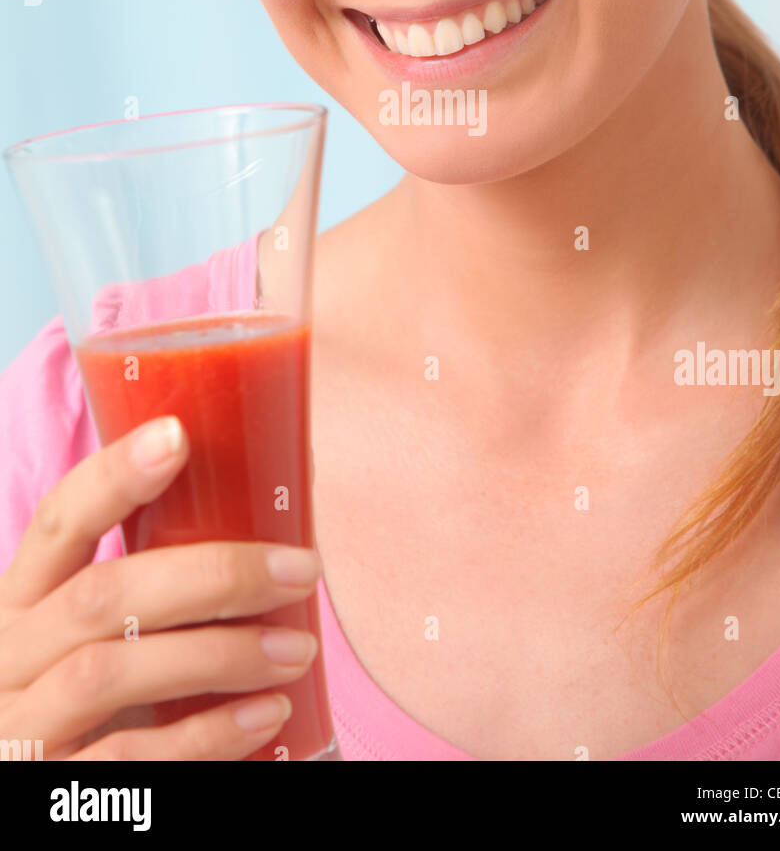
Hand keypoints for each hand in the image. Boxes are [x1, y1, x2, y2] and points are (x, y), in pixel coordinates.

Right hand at [0, 416, 321, 759]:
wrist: (30, 795)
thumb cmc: (83, 703)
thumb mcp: (89, 637)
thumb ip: (149, 591)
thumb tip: (277, 527)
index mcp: (20, 600)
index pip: (58, 519)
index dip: (113, 476)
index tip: (179, 435)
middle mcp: (9, 656)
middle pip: (101, 597)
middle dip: (211, 576)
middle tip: (300, 569)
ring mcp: (21, 727)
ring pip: (112, 672)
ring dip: (219, 655)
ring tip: (297, 650)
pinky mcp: (48, 790)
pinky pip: (127, 758)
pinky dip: (204, 736)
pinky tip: (265, 714)